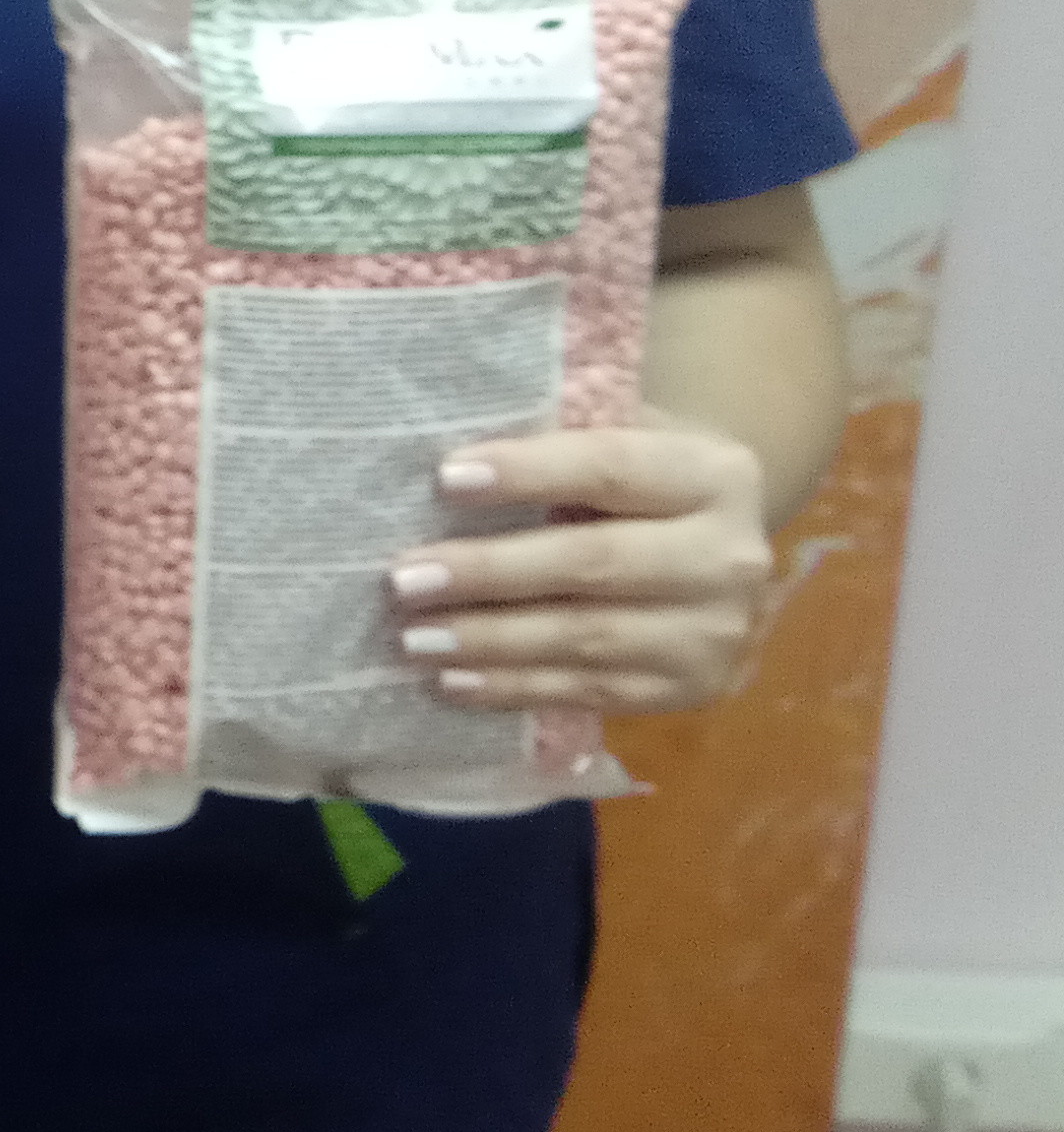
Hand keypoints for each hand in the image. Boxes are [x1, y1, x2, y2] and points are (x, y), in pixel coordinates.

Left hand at [388, 416, 776, 715]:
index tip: (445, 478)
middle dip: (490, 571)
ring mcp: (714, 633)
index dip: (528, 474)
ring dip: (490, 640)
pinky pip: (590, 691)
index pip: (611, 468)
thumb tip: (443, 462)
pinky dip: (515, 688)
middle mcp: (727, 557)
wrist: (722, 552)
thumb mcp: (627, 440)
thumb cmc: (643, 482)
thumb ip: (558, 442)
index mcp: (713, 475)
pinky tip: (453, 680)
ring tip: (413, 637)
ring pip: (587, 638)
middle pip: (593, 562)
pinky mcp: (692, 690)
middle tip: (404, 578)